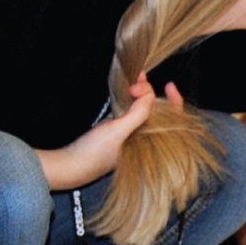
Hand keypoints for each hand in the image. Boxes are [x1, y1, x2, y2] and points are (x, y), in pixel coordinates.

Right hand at [40, 75, 175, 189]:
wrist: (70, 165)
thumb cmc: (93, 155)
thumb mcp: (118, 131)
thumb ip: (137, 114)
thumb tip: (150, 96)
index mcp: (149, 145)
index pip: (174, 122)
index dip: (175, 102)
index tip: (168, 85)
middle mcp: (143, 140)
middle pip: (158, 112)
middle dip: (152, 93)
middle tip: (139, 81)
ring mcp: (131, 135)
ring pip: (144, 110)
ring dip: (142, 94)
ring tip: (136, 79)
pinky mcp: (118, 131)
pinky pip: (132, 112)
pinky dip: (132, 99)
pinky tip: (128, 90)